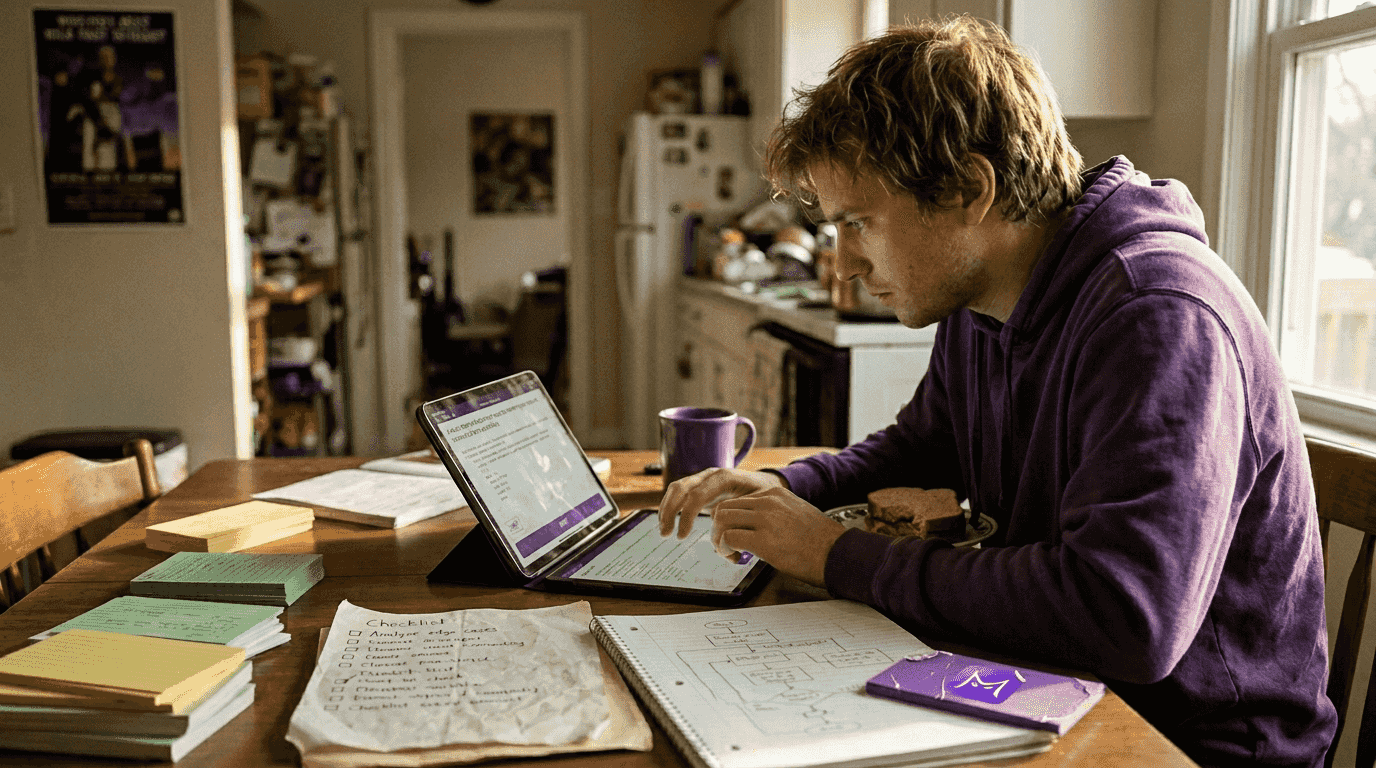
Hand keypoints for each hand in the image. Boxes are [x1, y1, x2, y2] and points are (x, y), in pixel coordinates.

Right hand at [658, 468, 785, 538]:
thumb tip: (733, 550)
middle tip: (666, 534)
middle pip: (681, 487)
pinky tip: (667, 523)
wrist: (764, 484)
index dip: (687, 516)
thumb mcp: (758, 506)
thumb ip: (745, 523)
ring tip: (663, 531)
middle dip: (670, 511)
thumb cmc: (763, 496)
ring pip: (676, 489)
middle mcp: (710, 475)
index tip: (682, 536)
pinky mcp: (698, 486)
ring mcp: (703, 479)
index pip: (698, 494)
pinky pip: (678, 493)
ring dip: (666, 509)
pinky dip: (670, 507)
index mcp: (724, 478)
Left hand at [711, 487, 845, 587]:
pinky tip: (737, 559)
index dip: (730, 520)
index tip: (735, 535)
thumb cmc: (821, 542)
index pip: (737, 500)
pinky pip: (729, 538)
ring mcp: (765, 519)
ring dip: (719, 539)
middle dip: (718, 528)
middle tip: (726, 546)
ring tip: (729, 553)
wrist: (837, 554)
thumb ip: (773, 514)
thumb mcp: (796, 514)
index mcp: (776, 494)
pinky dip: (726, 550)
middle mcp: (768, 501)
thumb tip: (753, 526)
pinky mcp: (763, 540)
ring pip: (721, 520)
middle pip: (724, 508)